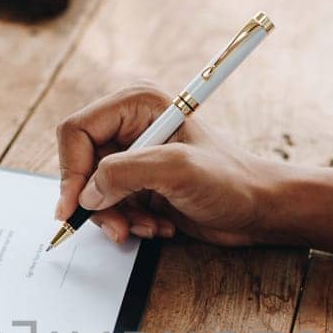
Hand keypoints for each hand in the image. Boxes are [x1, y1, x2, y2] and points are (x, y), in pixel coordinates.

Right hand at [54, 83, 332, 258]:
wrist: (260, 209)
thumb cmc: (231, 181)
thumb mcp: (177, 171)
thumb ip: (125, 174)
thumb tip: (86, 193)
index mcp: (136, 103)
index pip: (77, 131)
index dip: (72, 171)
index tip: (75, 208)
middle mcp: (130, 125)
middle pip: (80, 164)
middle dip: (96, 201)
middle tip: (119, 227)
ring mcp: (133, 155)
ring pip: (93, 191)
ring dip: (115, 217)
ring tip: (148, 228)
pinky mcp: (139, 183)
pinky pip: (110, 206)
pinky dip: (127, 222)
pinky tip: (158, 227)